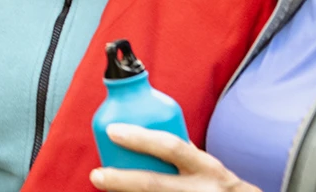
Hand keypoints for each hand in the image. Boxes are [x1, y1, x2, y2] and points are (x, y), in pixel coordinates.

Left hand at [88, 124, 259, 191]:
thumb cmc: (218, 185)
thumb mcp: (207, 165)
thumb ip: (182, 152)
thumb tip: (142, 130)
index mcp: (207, 167)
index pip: (171, 147)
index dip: (140, 138)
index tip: (112, 130)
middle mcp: (201, 190)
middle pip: (154, 184)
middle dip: (121, 180)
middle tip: (96, 175)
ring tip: (106, 188)